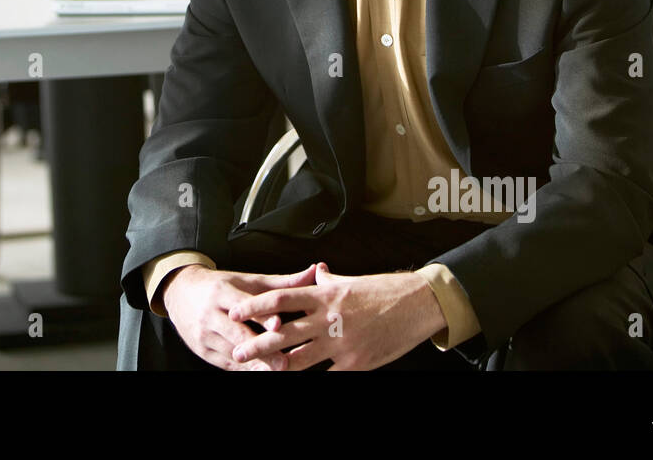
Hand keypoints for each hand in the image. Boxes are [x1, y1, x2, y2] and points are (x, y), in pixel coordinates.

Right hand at [161, 264, 319, 370]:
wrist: (179, 293)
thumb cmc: (220, 286)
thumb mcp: (247, 280)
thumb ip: (282, 282)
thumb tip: (314, 271)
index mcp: (222, 291)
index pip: (243, 305)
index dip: (261, 316)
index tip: (279, 325)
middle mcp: (210, 313)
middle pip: (238, 334)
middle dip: (260, 349)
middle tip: (283, 362)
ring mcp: (204, 334)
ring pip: (232, 352)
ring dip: (255, 363)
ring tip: (277, 370)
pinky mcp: (202, 350)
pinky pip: (226, 364)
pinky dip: (244, 369)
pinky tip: (261, 372)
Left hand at [227, 262, 446, 370]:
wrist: (417, 304)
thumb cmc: (384, 291)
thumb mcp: (351, 281)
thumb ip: (328, 281)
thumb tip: (313, 273)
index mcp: (325, 295)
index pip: (281, 298)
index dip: (255, 306)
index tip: (235, 312)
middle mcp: (330, 318)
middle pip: (284, 333)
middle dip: (258, 344)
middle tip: (238, 351)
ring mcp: (342, 343)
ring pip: (301, 359)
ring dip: (278, 367)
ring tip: (262, 371)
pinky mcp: (356, 362)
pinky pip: (327, 375)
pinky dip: (312, 378)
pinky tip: (298, 379)